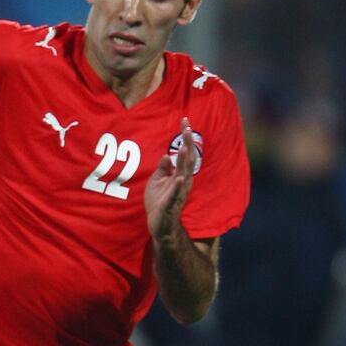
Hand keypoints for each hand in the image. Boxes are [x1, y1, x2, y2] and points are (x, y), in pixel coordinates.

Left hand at [145, 117, 196, 242]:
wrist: (160, 226)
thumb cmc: (159, 202)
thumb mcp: (157, 181)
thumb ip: (163, 168)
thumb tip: (166, 154)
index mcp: (179, 174)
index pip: (184, 153)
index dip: (185, 137)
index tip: (185, 120)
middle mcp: (182, 182)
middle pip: (187, 160)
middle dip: (187, 143)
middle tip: (187, 127)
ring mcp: (177, 193)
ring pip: (183, 175)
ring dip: (183, 162)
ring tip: (184, 147)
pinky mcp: (170, 205)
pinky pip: (174, 195)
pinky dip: (177, 186)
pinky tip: (180, 178)